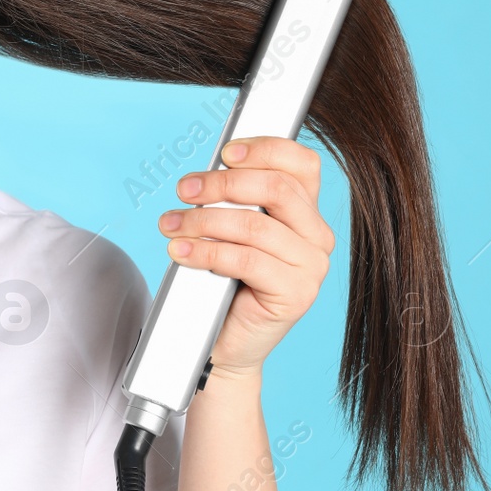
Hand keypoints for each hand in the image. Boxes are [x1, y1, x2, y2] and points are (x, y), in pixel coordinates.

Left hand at [158, 135, 334, 381]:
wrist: (224, 342)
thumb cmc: (226, 281)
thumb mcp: (233, 229)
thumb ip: (236, 199)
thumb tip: (209, 173)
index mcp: (308, 212)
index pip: (303, 164)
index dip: (265, 149)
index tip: (225, 153)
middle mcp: (318, 236)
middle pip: (277, 189)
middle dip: (223, 183)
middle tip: (185, 190)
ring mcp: (312, 268)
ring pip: (255, 225)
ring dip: (204, 220)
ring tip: (171, 225)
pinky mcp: (296, 295)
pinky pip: (246, 260)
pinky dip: (206, 252)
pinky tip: (180, 252)